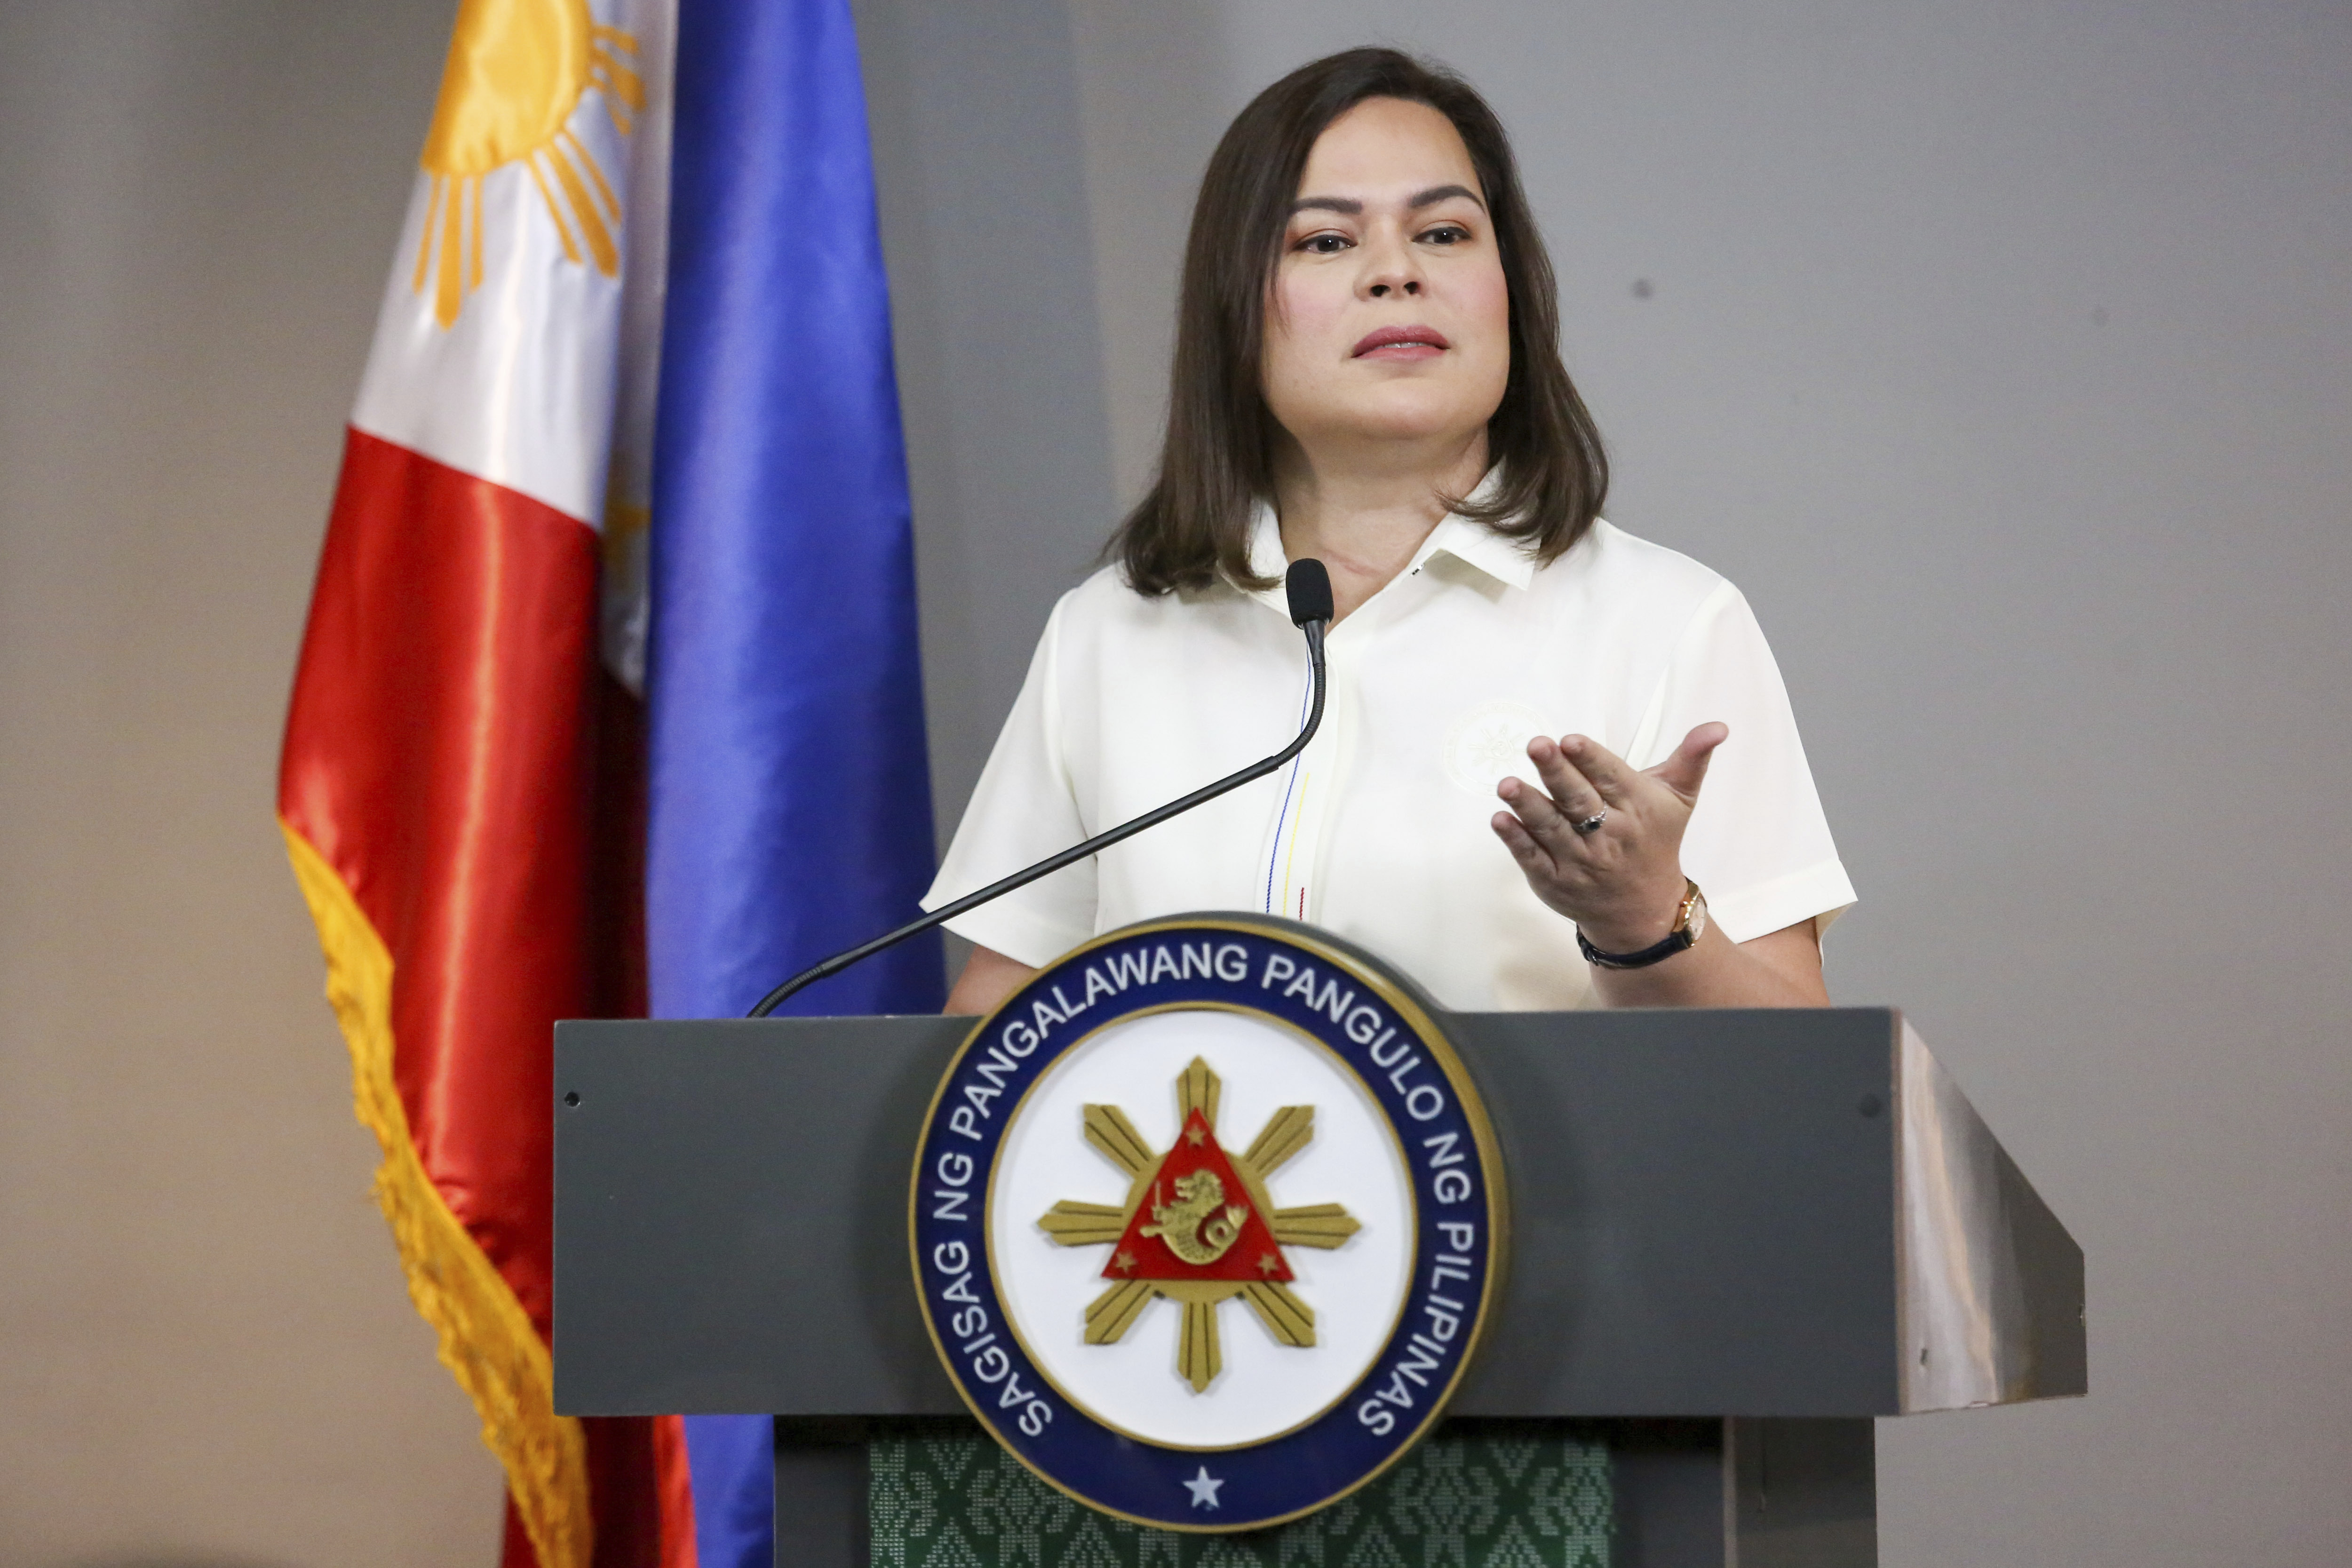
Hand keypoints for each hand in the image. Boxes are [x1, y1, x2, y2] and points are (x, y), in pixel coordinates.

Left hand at [1490, 723, 1727, 952]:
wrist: (1644, 909)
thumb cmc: (1656, 841)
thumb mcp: (1679, 799)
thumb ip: (1691, 758)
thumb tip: (1717, 727)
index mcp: (1637, 808)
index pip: (1611, 778)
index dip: (1591, 758)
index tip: (1571, 740)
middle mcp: (1609, 835)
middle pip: (1579, 800)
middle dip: (1557, 772)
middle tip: (1536, 746)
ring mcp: (1580, 861)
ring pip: (1551, 828)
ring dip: (1528, 805)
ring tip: (1507, 784)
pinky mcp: (1555, 881)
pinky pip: (1533, 859)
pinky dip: (1516, 840)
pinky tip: (1500, 819)